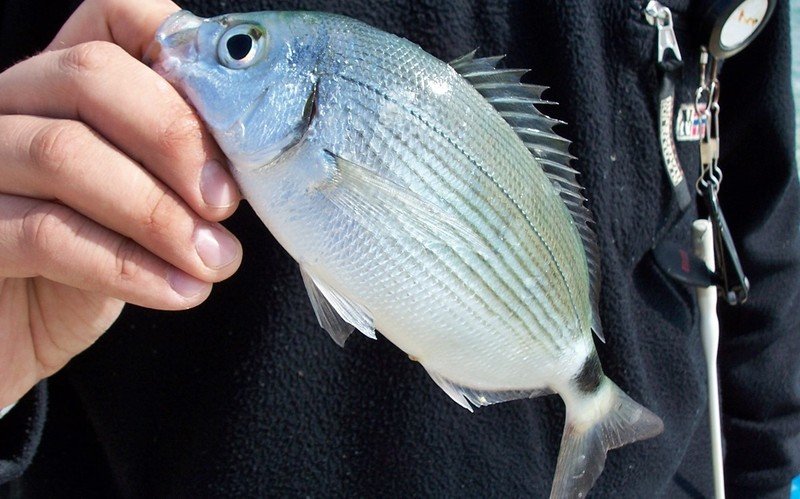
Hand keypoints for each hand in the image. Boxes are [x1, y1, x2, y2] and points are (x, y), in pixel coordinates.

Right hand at [0, 0, 241, 406]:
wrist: (19, 337)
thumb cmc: (92, 267)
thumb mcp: (147, 203)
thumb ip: (182, 165)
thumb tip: (256, 154)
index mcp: (64, 85)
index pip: (116, 15)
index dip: (182, 56)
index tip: (234, 129)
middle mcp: (11, 105)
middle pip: (90, 74)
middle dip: (175, 140)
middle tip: (223, 205)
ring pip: (64, 152)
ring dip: (159, 215)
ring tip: (213, 261)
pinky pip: (45, 235)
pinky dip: (127, 266)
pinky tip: (178, 290)